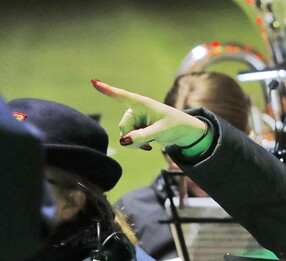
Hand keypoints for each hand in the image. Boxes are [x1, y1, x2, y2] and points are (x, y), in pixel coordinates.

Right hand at [91, 79, 207, 149]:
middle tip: (146, 143)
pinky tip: (147, 146)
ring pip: (124, 135)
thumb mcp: (161, 131)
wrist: (184, 132)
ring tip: (149, 143)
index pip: (122, 96)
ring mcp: (135, 121)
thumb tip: (123, 141)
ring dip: (134, 143)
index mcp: (142, 103)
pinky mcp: (137, 129)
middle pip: (123, 126)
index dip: (107, 90)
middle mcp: (136, 110)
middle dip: (131, 137)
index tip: (94, 81)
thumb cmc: (176, 125)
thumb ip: (143, 136)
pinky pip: (129, 140)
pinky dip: (136, 145)